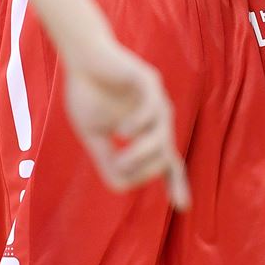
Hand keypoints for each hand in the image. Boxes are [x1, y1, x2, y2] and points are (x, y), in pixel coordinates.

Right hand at [64, 41, 188, 210]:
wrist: (81, 57)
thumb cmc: (88, 93)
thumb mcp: (93, 136)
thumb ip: (107, 160)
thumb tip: (122, 186)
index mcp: (147, 132)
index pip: (170, 163)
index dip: (176, 184)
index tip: (183, 206)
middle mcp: (159, 119)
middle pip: (165, 158)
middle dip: (143, 170)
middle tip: (119, 167)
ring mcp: (156, 100)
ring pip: (161, 138)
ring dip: (142, 153)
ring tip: (120, 155)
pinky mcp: (149, 81)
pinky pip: (152, 110)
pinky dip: (138, 126)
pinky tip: (121, 132)